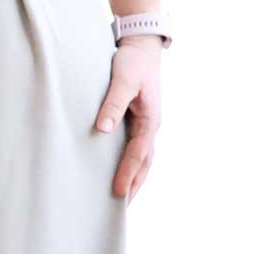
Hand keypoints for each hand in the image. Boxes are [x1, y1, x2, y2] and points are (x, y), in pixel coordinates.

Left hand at [95, 33, 163, 203]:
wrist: (141, 45)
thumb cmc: (132, 61)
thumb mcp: (122, 79)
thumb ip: (113, 104)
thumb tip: (103, 130)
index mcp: (151, 119)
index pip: (138, 154)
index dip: (127, 174)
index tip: (117, 193)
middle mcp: (151, 125)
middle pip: (145, 163)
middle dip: (134, 184)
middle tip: (121, 209)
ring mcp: (146, 123)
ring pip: (142, 158)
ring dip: (134, 177)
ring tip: (122, 197)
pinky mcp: (138, 119)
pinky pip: (135, 147)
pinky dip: (130, 163)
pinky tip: (118, 171)